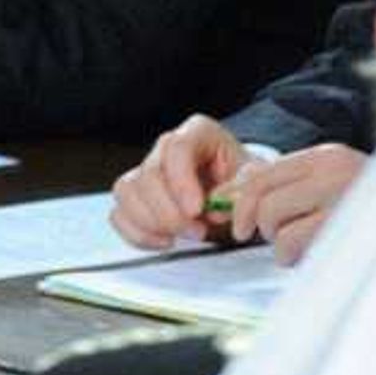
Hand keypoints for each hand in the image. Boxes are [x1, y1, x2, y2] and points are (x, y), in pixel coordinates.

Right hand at [109, 116, 249, 248]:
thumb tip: (217, 203)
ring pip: (127, 192)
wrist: (237, 196)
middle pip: (149, 174)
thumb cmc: (244, 184)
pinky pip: (119, 214)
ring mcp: (147, 170)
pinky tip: (166, 241)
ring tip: (183, 236)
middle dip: (170, 212)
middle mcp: (167, 147)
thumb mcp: (256, 182)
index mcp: (199, 133)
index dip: (182, 182)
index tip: (196, 211)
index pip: (179, 148)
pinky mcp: (135, 196)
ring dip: (152, 223)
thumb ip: (243, 189)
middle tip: (198, 231)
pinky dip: (138, 234)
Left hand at [221, 145, 366, 265]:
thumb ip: (286, 183)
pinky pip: (288, 245)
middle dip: (260, 224)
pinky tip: (315, 255)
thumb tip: (234, 187)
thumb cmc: (374, 213)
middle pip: (260, 197)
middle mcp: (333, 170)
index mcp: (327, 157)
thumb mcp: (329, 186)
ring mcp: (340, 198)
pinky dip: (292, 257)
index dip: (240, 201)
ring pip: (271, 221)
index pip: (262, 173)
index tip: (239, 225)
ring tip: (307, 245)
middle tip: (276, 237)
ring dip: (280, 244)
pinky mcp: (342, 229)